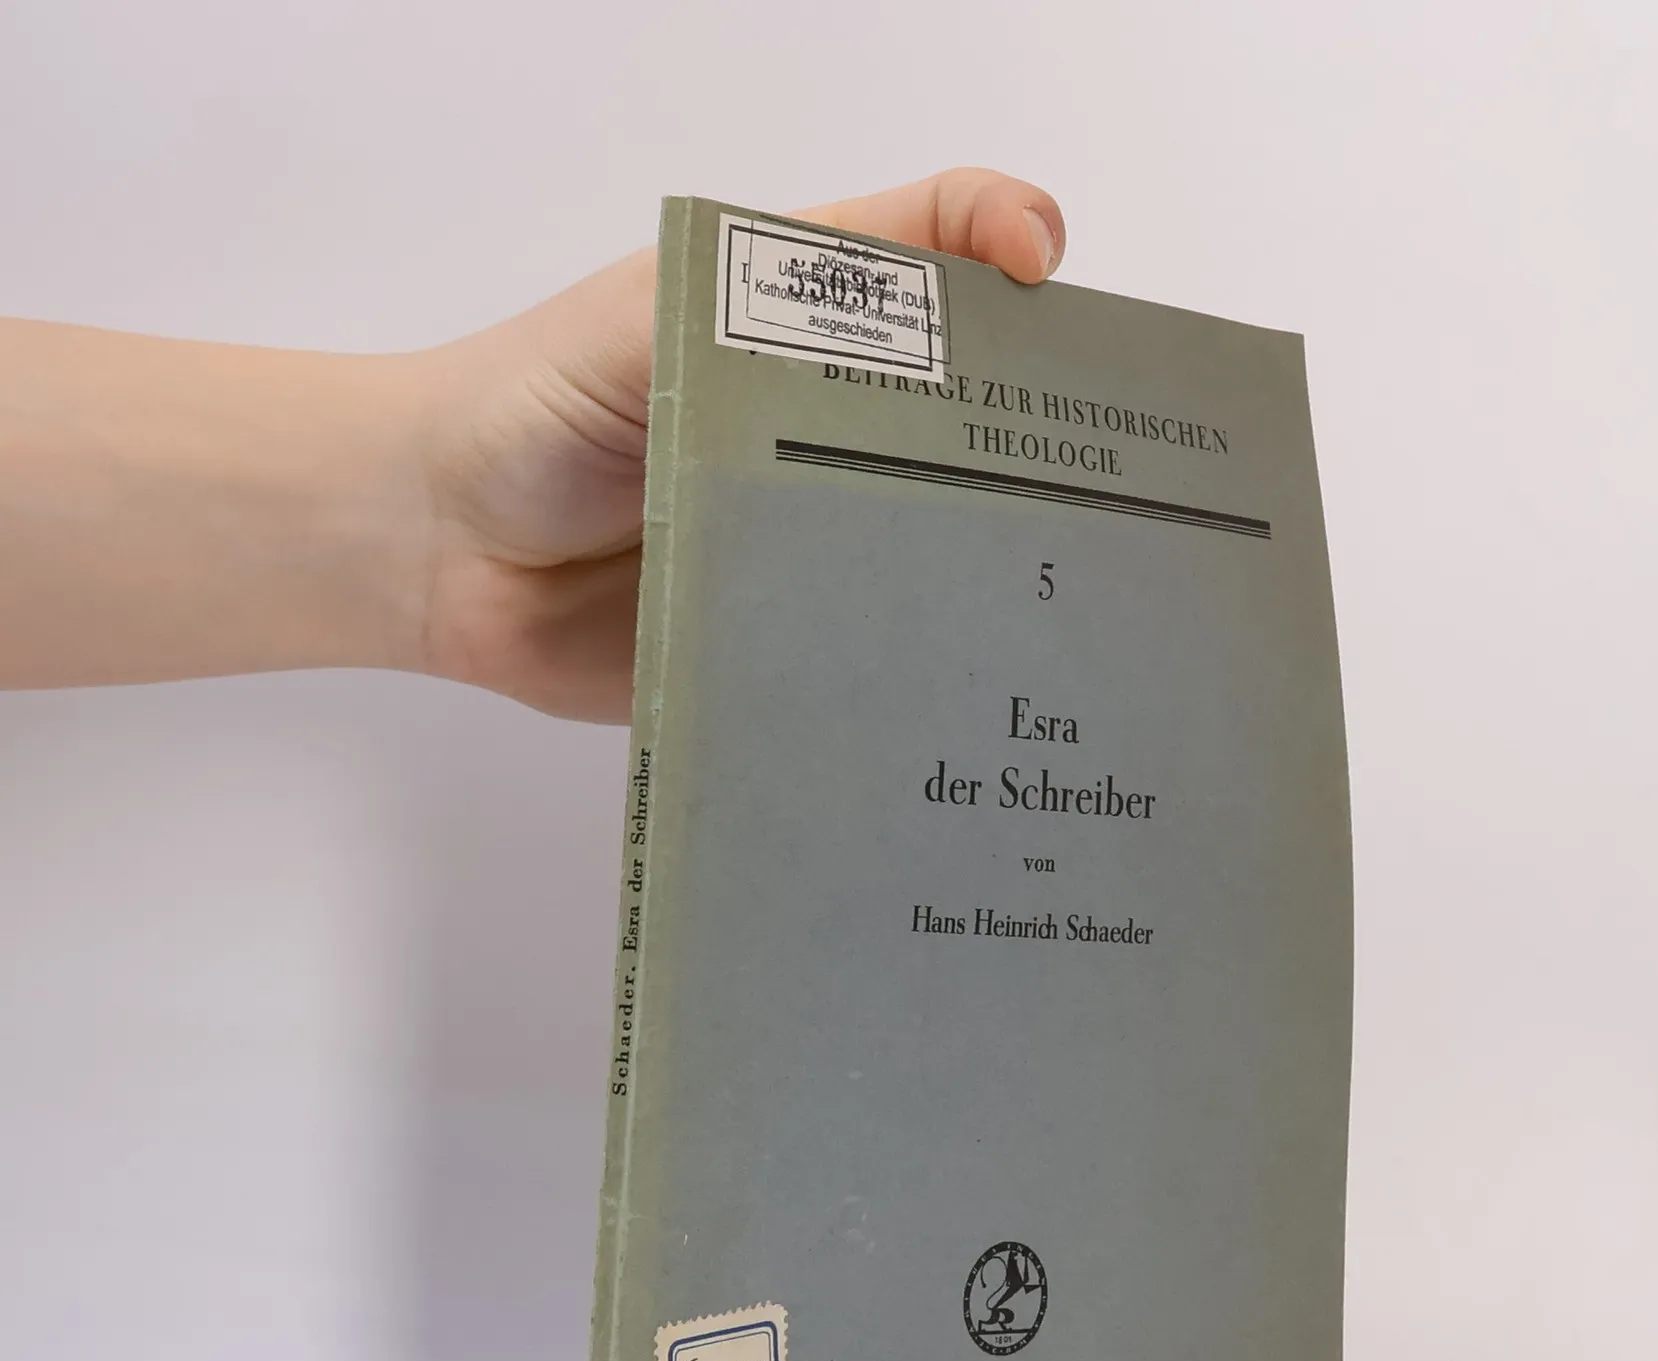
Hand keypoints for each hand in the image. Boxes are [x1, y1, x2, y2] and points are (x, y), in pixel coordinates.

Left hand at [412, 169, 1065, 721]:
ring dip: (997, 572)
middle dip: (1044, 444)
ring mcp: (817, 542)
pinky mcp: (790, 642)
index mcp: (810, 329)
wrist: (434, 553)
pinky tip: (982, 691)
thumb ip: (795, 287)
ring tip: (1072, 595)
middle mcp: (831, 432)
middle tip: (1107, 473)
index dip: (1013, 257)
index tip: (1049, 284)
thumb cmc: (534, 402)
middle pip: (971, 425)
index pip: (944, 272)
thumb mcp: (662, 311)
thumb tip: (970, 263)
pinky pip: (871, 658)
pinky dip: (921, 672)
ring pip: (939, 551)